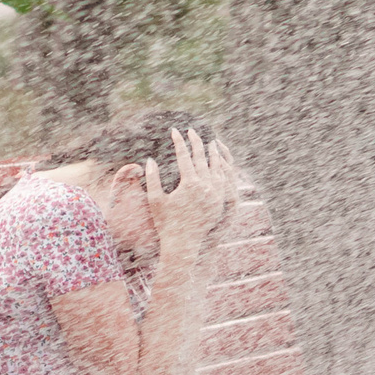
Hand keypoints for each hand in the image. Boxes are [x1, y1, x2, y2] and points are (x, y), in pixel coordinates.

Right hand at [144, 129, 239, 251]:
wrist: (183, 244)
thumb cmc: (165, 222)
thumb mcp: (155, 200)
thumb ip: (152, 178)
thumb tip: (150, 159)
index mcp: (189, 185)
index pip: (184, 156)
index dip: (179, 142)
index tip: (174, 130)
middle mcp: (206, 187)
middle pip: (203, 158)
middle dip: (197, 142)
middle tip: (192, 131)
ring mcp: (215, 194)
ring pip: (217, 167)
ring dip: (213, 153)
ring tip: (209, 143)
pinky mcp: (220, 201)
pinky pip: (223, 180)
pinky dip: (221, 169)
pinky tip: (217, 163)